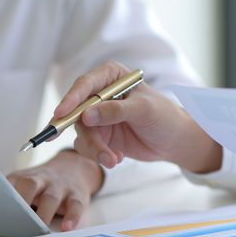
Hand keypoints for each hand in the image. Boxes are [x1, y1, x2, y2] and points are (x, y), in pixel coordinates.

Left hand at [7, 150, 102, 230]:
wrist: (72, 168)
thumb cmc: (40, 185)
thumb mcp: (23, 185)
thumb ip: (11, 198)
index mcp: (22, 178)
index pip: (9, 184)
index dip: (2, 195)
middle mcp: (40, 179)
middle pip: (29, 185)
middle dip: (22, 200)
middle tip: (16, 219)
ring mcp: (59, 186)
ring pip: (51, 198)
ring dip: (45, 213)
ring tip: (41, 229)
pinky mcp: (76, 195)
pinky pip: (75, 205)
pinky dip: (72, 217)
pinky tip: (66, 228)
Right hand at [54, 61, 221, 172]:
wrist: (173, 140)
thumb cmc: (164, 116)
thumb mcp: (144, 110)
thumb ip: (115, 111)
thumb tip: (87, 115)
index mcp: (110, 76)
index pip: (85, 85)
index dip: (71, 99)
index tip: (61, 114)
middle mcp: (98, 95)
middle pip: (77, 112)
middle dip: (87, 135)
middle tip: (95, 150)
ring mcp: (96, 116)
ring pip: (81, 133)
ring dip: (96, 149)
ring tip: (114, 160)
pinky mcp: (97, 135)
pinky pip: (86, 147)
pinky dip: (99, 155)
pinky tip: (117, 157)